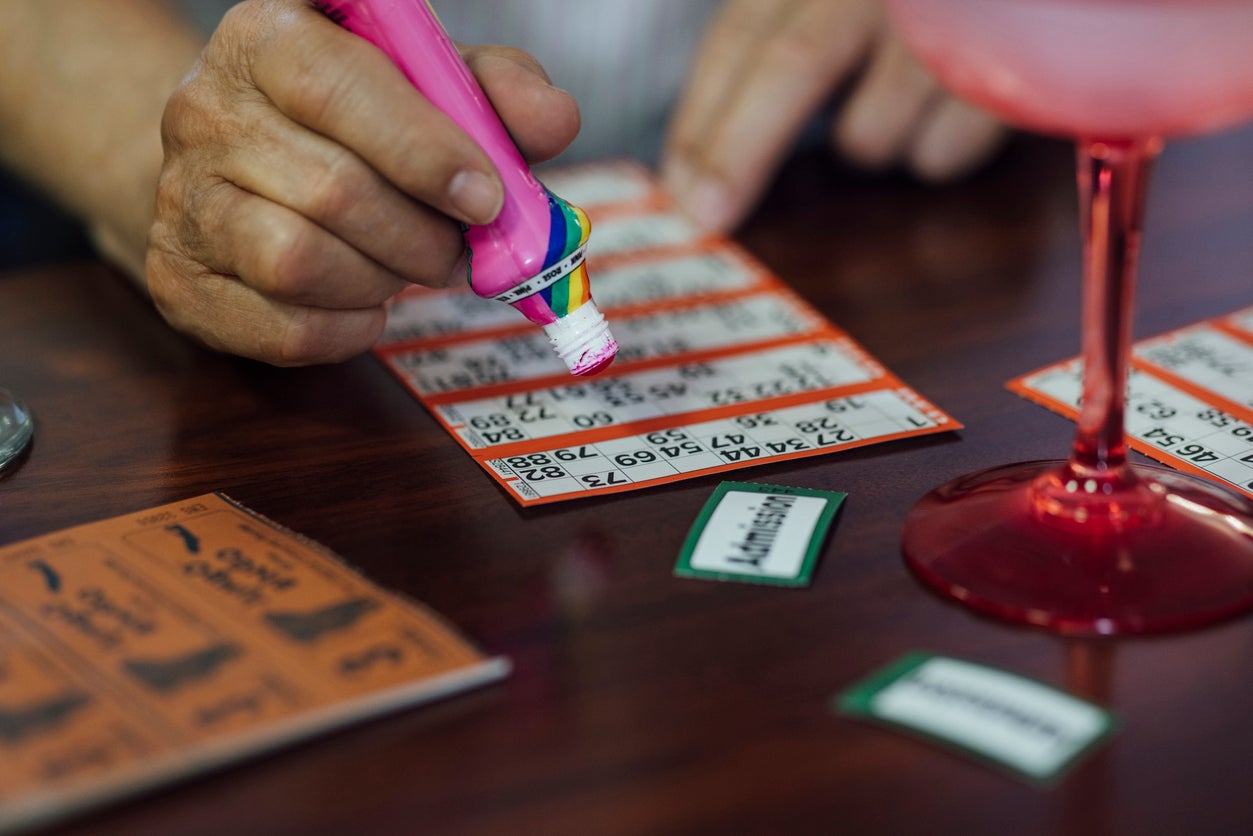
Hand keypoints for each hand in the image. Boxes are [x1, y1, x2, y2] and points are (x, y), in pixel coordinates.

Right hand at [147, 0, 577, 365]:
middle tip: (459, 250)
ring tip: (409, 268)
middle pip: (332, 190)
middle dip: (421, 236)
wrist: (240, 169)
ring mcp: (181, 198)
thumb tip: (553, 121)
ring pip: (299, 262)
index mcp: (269, 36)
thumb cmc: (354, 123)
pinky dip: (350, 328)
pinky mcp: (178, 280)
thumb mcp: (428, 83)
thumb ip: (495, 92)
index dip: (423, 152)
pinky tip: (367, 301)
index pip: (338, 87)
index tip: (487, 198)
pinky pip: (284, 327)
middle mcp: (204, 109)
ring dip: (383, 280)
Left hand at [660, 0, 1005, 230]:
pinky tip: (959, 108)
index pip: (740, 37)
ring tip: (899, 107)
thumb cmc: (924, 11)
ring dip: (867, 143)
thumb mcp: (840, 8)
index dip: (700, 118)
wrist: (1046, 2)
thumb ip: (781, 47)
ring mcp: (944, 20)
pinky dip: (934, 153)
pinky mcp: (1010, 63)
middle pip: (791, 67)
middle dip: (737, 152)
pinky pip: (940, 153)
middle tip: (709, 215)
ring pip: (870, 128)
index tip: (679, 185)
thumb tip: (707, 159)